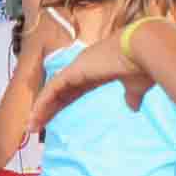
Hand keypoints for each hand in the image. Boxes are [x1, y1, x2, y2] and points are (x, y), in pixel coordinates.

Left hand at [29, 35, 154, 132]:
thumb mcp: (135, 86)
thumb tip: (133, 107)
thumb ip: (132, 96)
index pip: (72, 90)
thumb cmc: (142, 66)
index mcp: (96, 71)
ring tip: (31, 126)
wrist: (144, 49)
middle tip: (35, 126)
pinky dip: (43, 102)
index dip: (61, 104)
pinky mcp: (73, 71)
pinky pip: (52, 89)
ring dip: (41, 109)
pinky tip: (35, 116)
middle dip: (47, 109)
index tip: (53, 118)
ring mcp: (76, 68)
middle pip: (59, 92)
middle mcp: (82, 67)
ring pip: (52, 91)